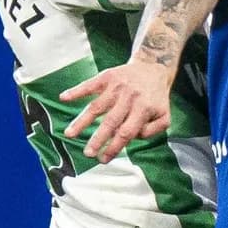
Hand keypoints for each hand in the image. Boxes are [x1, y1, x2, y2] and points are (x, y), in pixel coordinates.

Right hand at [61, 61, 175, 161]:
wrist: (153, 67)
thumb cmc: (156, 97)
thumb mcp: (164, 116)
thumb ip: (153, 131)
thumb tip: (133, 138)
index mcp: (143, 109)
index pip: (126, 133)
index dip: (114, 147)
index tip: (102, 159)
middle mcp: (129, 98)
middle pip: (110, 122)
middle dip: (98, 139)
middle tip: (87, 153)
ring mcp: (116, 87)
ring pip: (96, 106)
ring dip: (82, 121)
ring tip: (69, 134)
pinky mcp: (107, 76)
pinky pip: (89, 84)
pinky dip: (76, 91)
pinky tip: (64, 98)